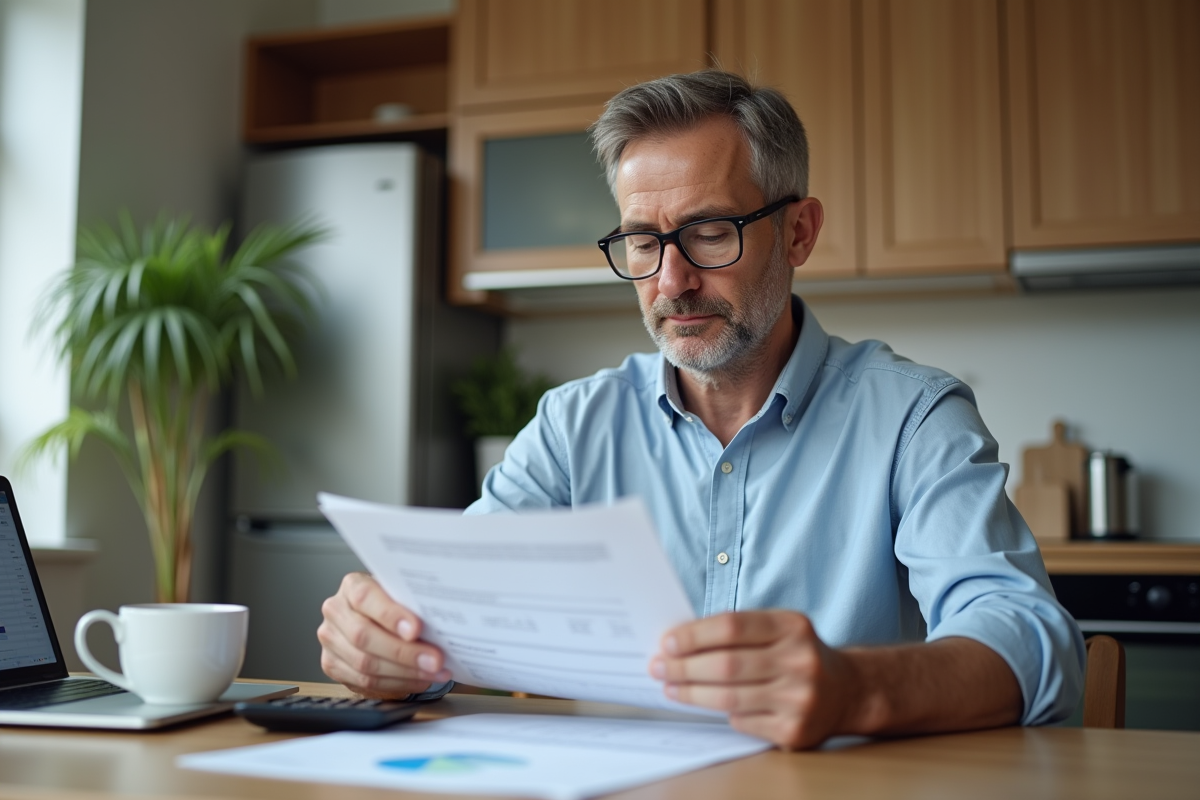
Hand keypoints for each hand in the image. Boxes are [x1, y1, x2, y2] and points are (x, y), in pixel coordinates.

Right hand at [318, 572, 451, 697]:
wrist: (371, 616)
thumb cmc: (391, 602)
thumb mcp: (400, 593)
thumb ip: (411, 604)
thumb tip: (440, 623)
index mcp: (352, 585)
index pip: (365, 597)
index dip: (390, 615)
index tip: (416, 629)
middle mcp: (336, 610)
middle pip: (364, 636)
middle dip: (404, 652)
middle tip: (435, 660)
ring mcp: (330, 639)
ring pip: (365, 664)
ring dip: (405, 672)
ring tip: (433, 673)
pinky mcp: (331, 664)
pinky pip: (364, 681)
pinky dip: (397, 683)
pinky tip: (418, 680)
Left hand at [649, 610, 859, 749]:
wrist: (847, 692)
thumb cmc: (796, 655)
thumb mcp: (778, 629)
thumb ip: (738, 631)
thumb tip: (680, 641)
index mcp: (793, 627)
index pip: (732, 627)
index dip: (694, 635)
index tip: (667, 642)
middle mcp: (800, 662)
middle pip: (726, 665)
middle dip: (684, 667)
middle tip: (658, 667)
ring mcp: (799, 699)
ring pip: (729, 698)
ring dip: (691, 693)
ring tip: (670, 687)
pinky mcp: (794, 731)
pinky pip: (742, 721)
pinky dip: (721, 713)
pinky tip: (707, 704)